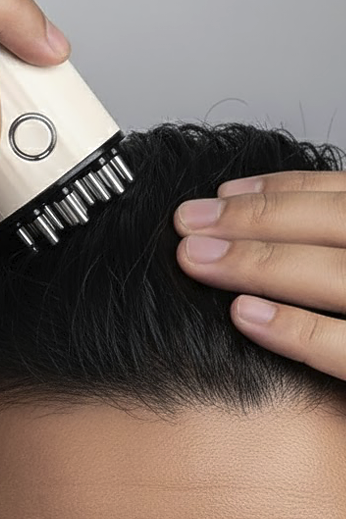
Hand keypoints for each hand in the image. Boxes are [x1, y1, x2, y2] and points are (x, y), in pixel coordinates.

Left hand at [174, 171, 345, 379]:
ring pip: (339, 275)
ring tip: (197, 259)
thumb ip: (338, 252)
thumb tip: (266, 232)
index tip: (223, 191)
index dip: (284, 188)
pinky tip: (244, 316)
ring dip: (260, 261)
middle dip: (256, 218)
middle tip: (187, 222)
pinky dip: (299, 329)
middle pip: (338, 223)